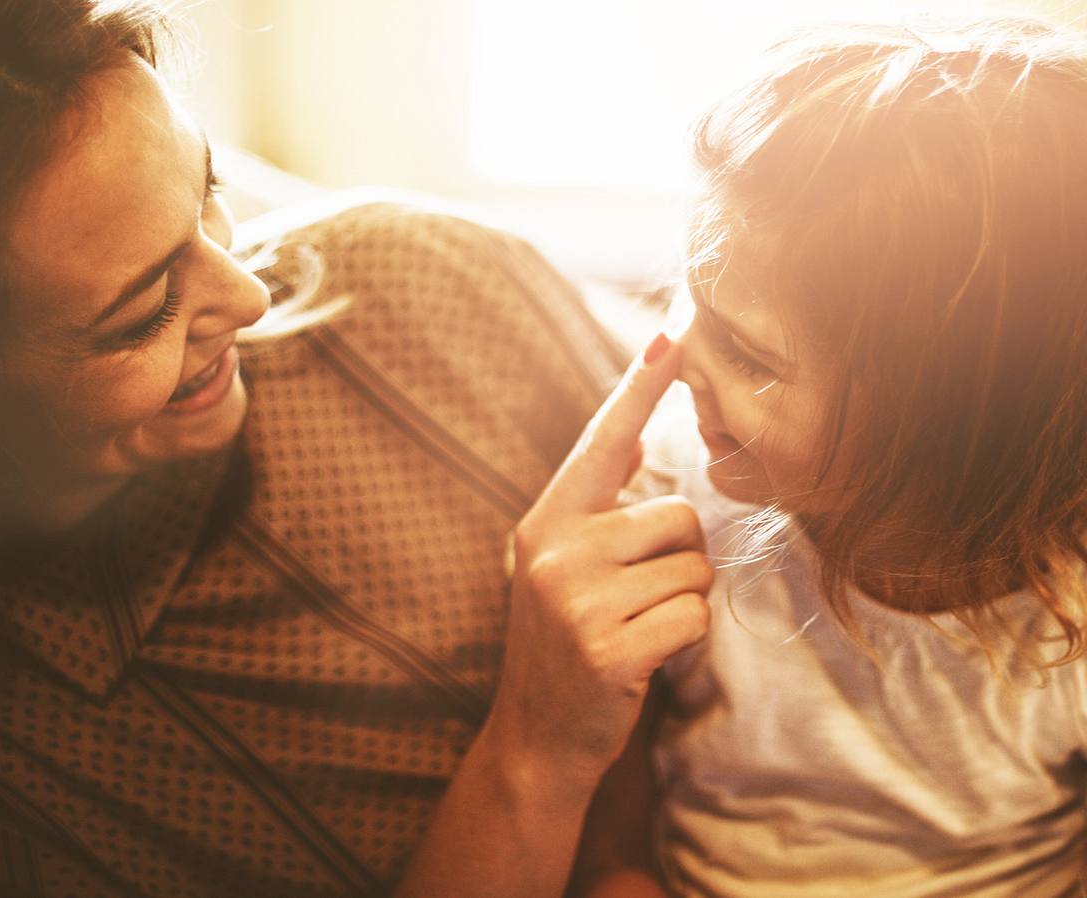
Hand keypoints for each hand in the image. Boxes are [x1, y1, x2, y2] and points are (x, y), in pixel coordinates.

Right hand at [483, 333, 711, 786]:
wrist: (534, 738)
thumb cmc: (562, 645)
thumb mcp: (560, 567)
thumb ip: (594, 508)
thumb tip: (631, 440)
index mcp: (547, 521)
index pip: (602, 441)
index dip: (640, 387)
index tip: (675, 333)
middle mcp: (556, 549)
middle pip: (679, 516)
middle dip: (680, 560)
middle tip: (639, 600)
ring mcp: (577, 599)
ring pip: (693, 570)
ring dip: (682, 605)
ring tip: (636, 630)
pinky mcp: (605, 646)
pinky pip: (693, 618)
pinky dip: (684, 642)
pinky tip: (642, 661)